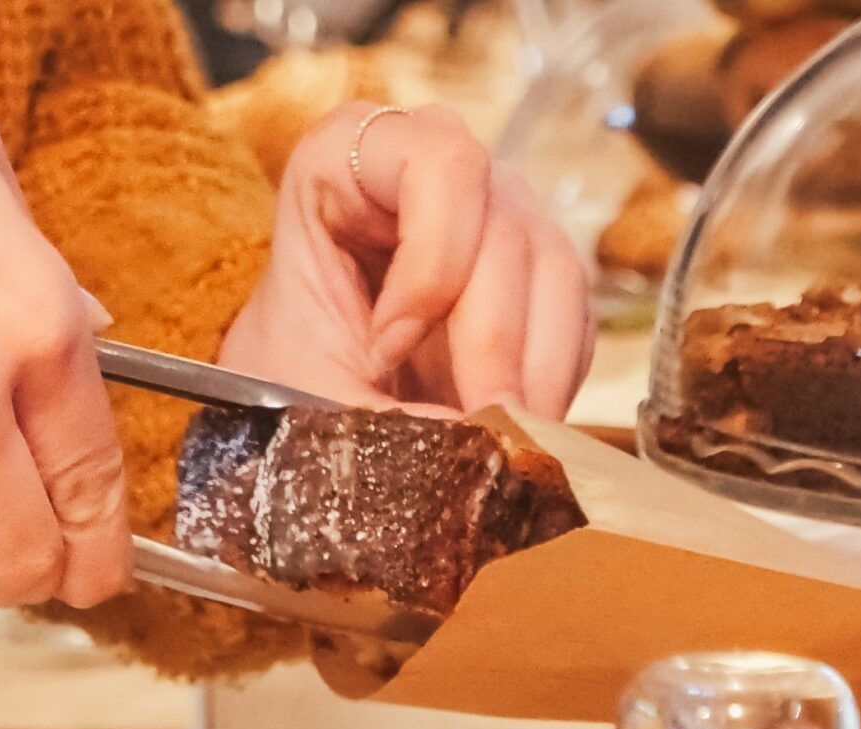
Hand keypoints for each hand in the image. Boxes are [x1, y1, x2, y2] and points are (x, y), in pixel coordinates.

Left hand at [219, 103, 594, 417]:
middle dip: (490, 342)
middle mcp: (437, 167)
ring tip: (498, 441)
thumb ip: (376, 414)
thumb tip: (473, 439)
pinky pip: (573, 318)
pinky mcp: (535, 272)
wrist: (306, 385)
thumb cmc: (287, 360)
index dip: (429, 262)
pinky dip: (552, 380)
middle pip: (504, 230)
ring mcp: (496, 212)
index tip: (386, 348)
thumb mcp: (306, 387)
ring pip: (554, 273)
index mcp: (350, 155)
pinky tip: (516, 428)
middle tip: (474, 427)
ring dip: (533, 370)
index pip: (438, 164)